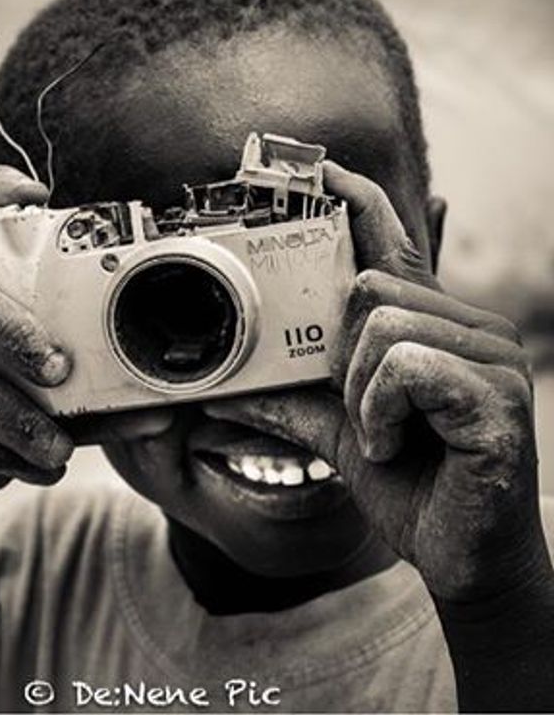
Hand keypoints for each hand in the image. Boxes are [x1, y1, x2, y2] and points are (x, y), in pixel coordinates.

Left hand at [205, 161, 548, 602]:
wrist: (462, 556)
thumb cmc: (410, 484)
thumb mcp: (339, 432)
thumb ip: (294, 399)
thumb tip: (228, 388)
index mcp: (434, 324)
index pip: (393, 242)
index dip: (356, 199)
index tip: (318, 167)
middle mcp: (471, 324)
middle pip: (371, 287)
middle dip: (345, 358)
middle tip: (364, 410)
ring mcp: (491, 354)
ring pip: (381, 325)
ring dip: (361, 395)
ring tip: (385, 434)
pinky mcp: (495, 393)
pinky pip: (402, 366)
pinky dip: (380, 414)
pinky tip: (399, 447)